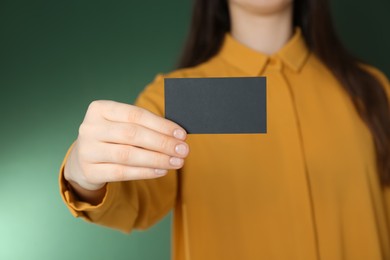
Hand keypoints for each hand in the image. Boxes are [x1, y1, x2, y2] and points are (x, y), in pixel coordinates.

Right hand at [64, 100, 188, 190]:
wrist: (84, 159)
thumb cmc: (112, 137)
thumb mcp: (122, 125)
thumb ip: (145, 126)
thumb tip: (178, 135)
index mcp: (100, 109)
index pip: (135, 114)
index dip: (161, 124)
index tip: (182, 134)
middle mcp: (90, 128)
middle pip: (132, 134)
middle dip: (162, 142)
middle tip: (183, 150)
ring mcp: (87, 150)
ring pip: (128, 154)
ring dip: (157, 158)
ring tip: (177, 162)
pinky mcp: (89, 171)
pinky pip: (122, 173)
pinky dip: (145, 172)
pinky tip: (162, 170)